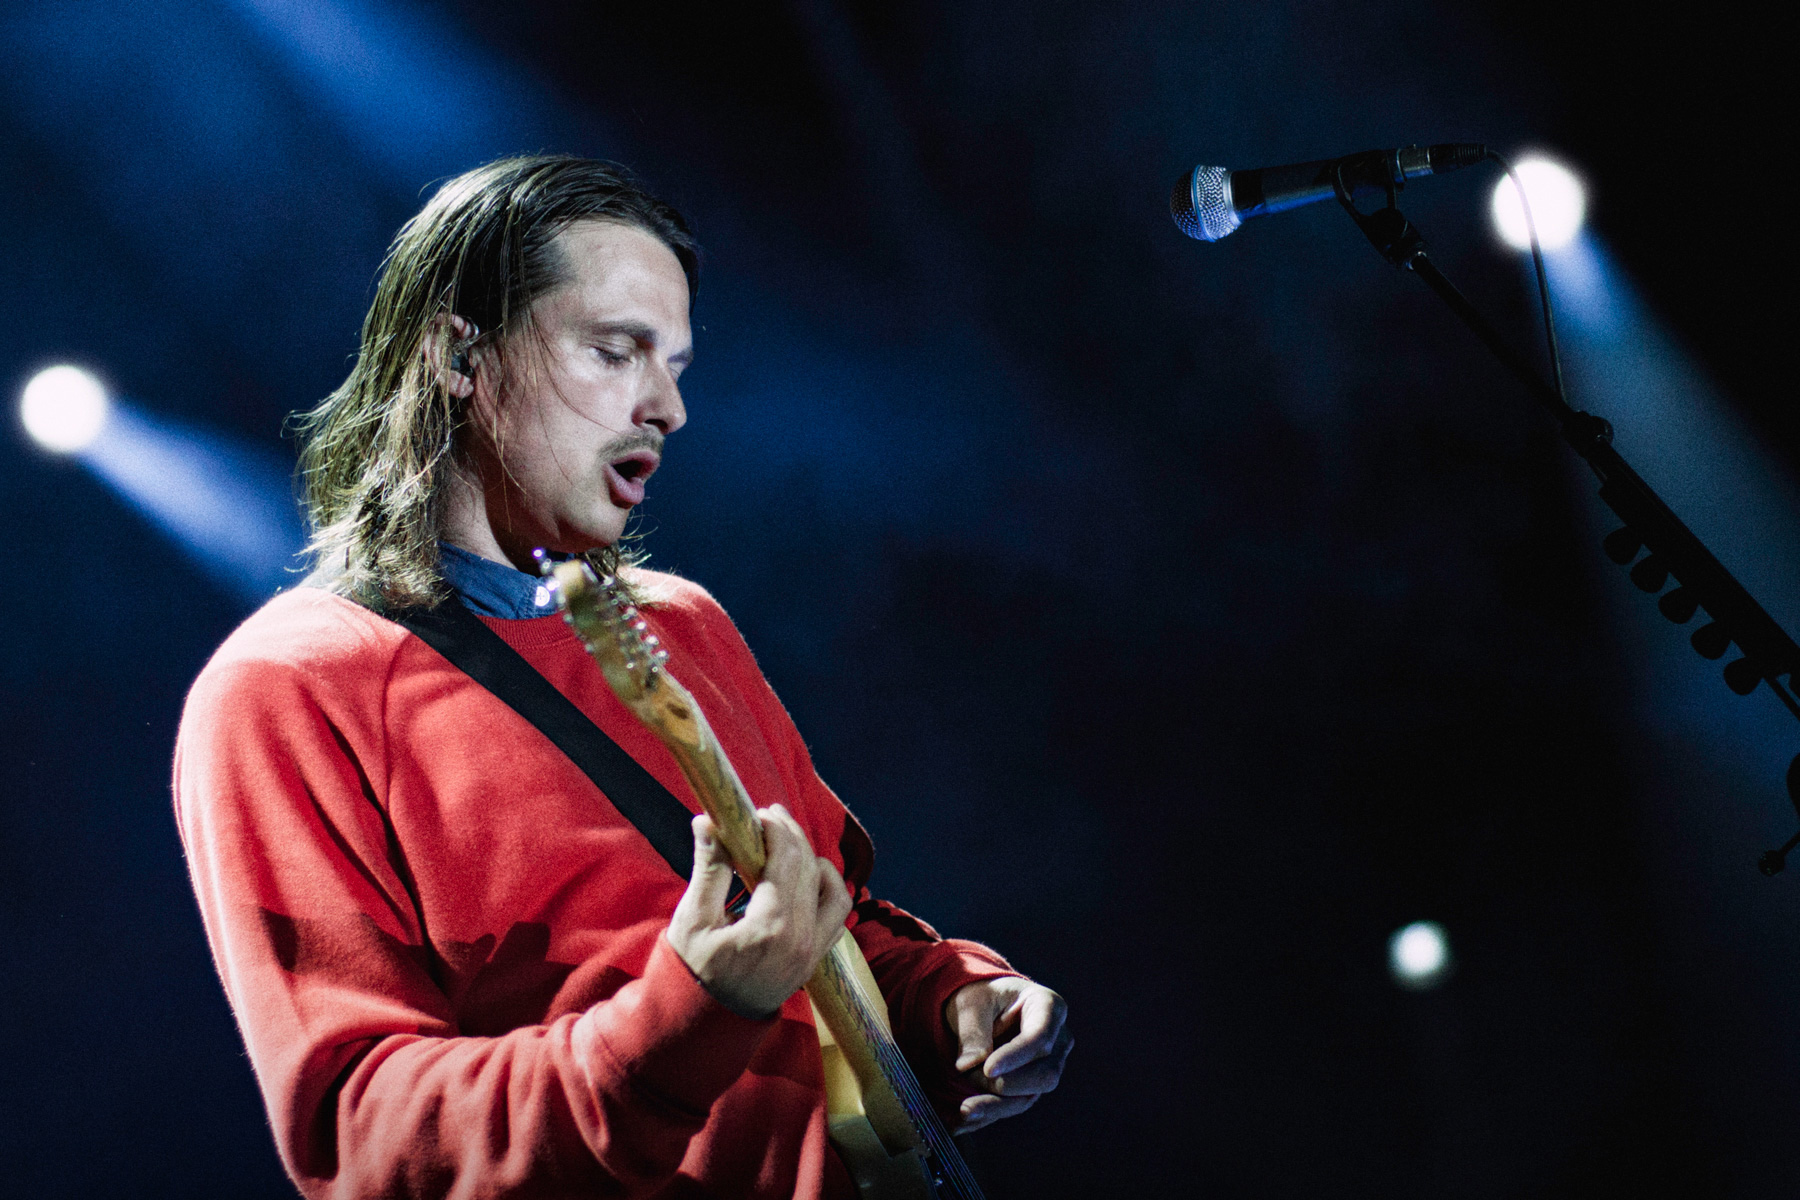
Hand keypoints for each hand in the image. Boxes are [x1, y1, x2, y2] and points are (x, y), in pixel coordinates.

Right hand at [666, 805, 852, 1018]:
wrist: (705, 1027)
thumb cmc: (690, 974)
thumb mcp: (691, 921)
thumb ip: (708, 869)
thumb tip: (709, 821)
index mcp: (770, 927)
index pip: (787, 859)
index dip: (775, 828)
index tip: (757, 813)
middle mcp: (801, 938)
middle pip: (810, 867)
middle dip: (791, 836)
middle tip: (768, 818)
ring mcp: (814, 951)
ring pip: (834, 889)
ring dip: (813, 860)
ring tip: (785, 847)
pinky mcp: (816, 959)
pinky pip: (836, 914)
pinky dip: (826, 889)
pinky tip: (803, 877)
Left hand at [943, 976, 1071, 1131]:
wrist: (982, 1007)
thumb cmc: (981, 996)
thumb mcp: (972, 1002)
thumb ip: (972, 1030)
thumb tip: (968, 1065)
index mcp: (1048, 1006)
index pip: (1040, 1037)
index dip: (1016, 1056)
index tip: (988, 1068)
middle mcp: (1057, 1040)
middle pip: (1045, 1074)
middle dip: (1007, 1083)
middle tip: (971, 1077)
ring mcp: (1047, 1066)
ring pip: (1031, 1096)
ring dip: (996, 1105)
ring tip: (965, 1109)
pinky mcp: (1030, 1087)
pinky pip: (1014, 1106)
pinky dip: (989, 1114)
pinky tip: (964, 1120)